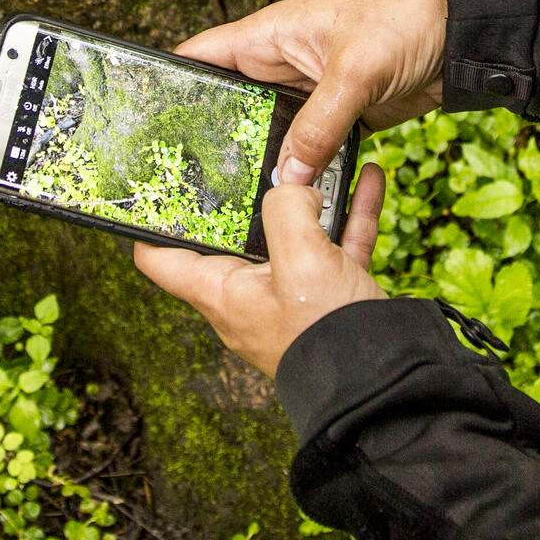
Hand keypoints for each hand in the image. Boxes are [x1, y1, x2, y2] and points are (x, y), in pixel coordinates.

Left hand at [134, 165, 386, 375]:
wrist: (386, 387)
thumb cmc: (328, 335)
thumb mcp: (300, 259)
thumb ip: (286, 209)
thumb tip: (293, 188)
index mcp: (222, 293)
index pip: (160, 259)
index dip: (153, 221)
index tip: (162, 182)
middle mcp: (250, 295)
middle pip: (234, 234)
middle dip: (250, 192)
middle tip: (257, 151)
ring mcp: (293, 296)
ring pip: (295, 234)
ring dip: (312, 196)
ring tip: (323, 156)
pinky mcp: (333, 296)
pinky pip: (337, 245)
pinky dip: (350, 213)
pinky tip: (367, 177)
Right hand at [176, 0, 446, 187]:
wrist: (467, 28)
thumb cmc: (405, 18)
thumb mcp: (355, 72)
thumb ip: (318, 125)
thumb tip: (284, 178)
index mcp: (270, 35)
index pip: (202, 57)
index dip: (169, 84)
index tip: (139, 122)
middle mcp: (282, 64)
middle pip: (230, 105)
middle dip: (209, 139)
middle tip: (180, 183)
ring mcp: (312, 93)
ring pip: (270, 133)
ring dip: (258, 162)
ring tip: (224, 205)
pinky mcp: (342, 117)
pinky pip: (310, 149)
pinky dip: (299, 172)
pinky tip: (285, 203)